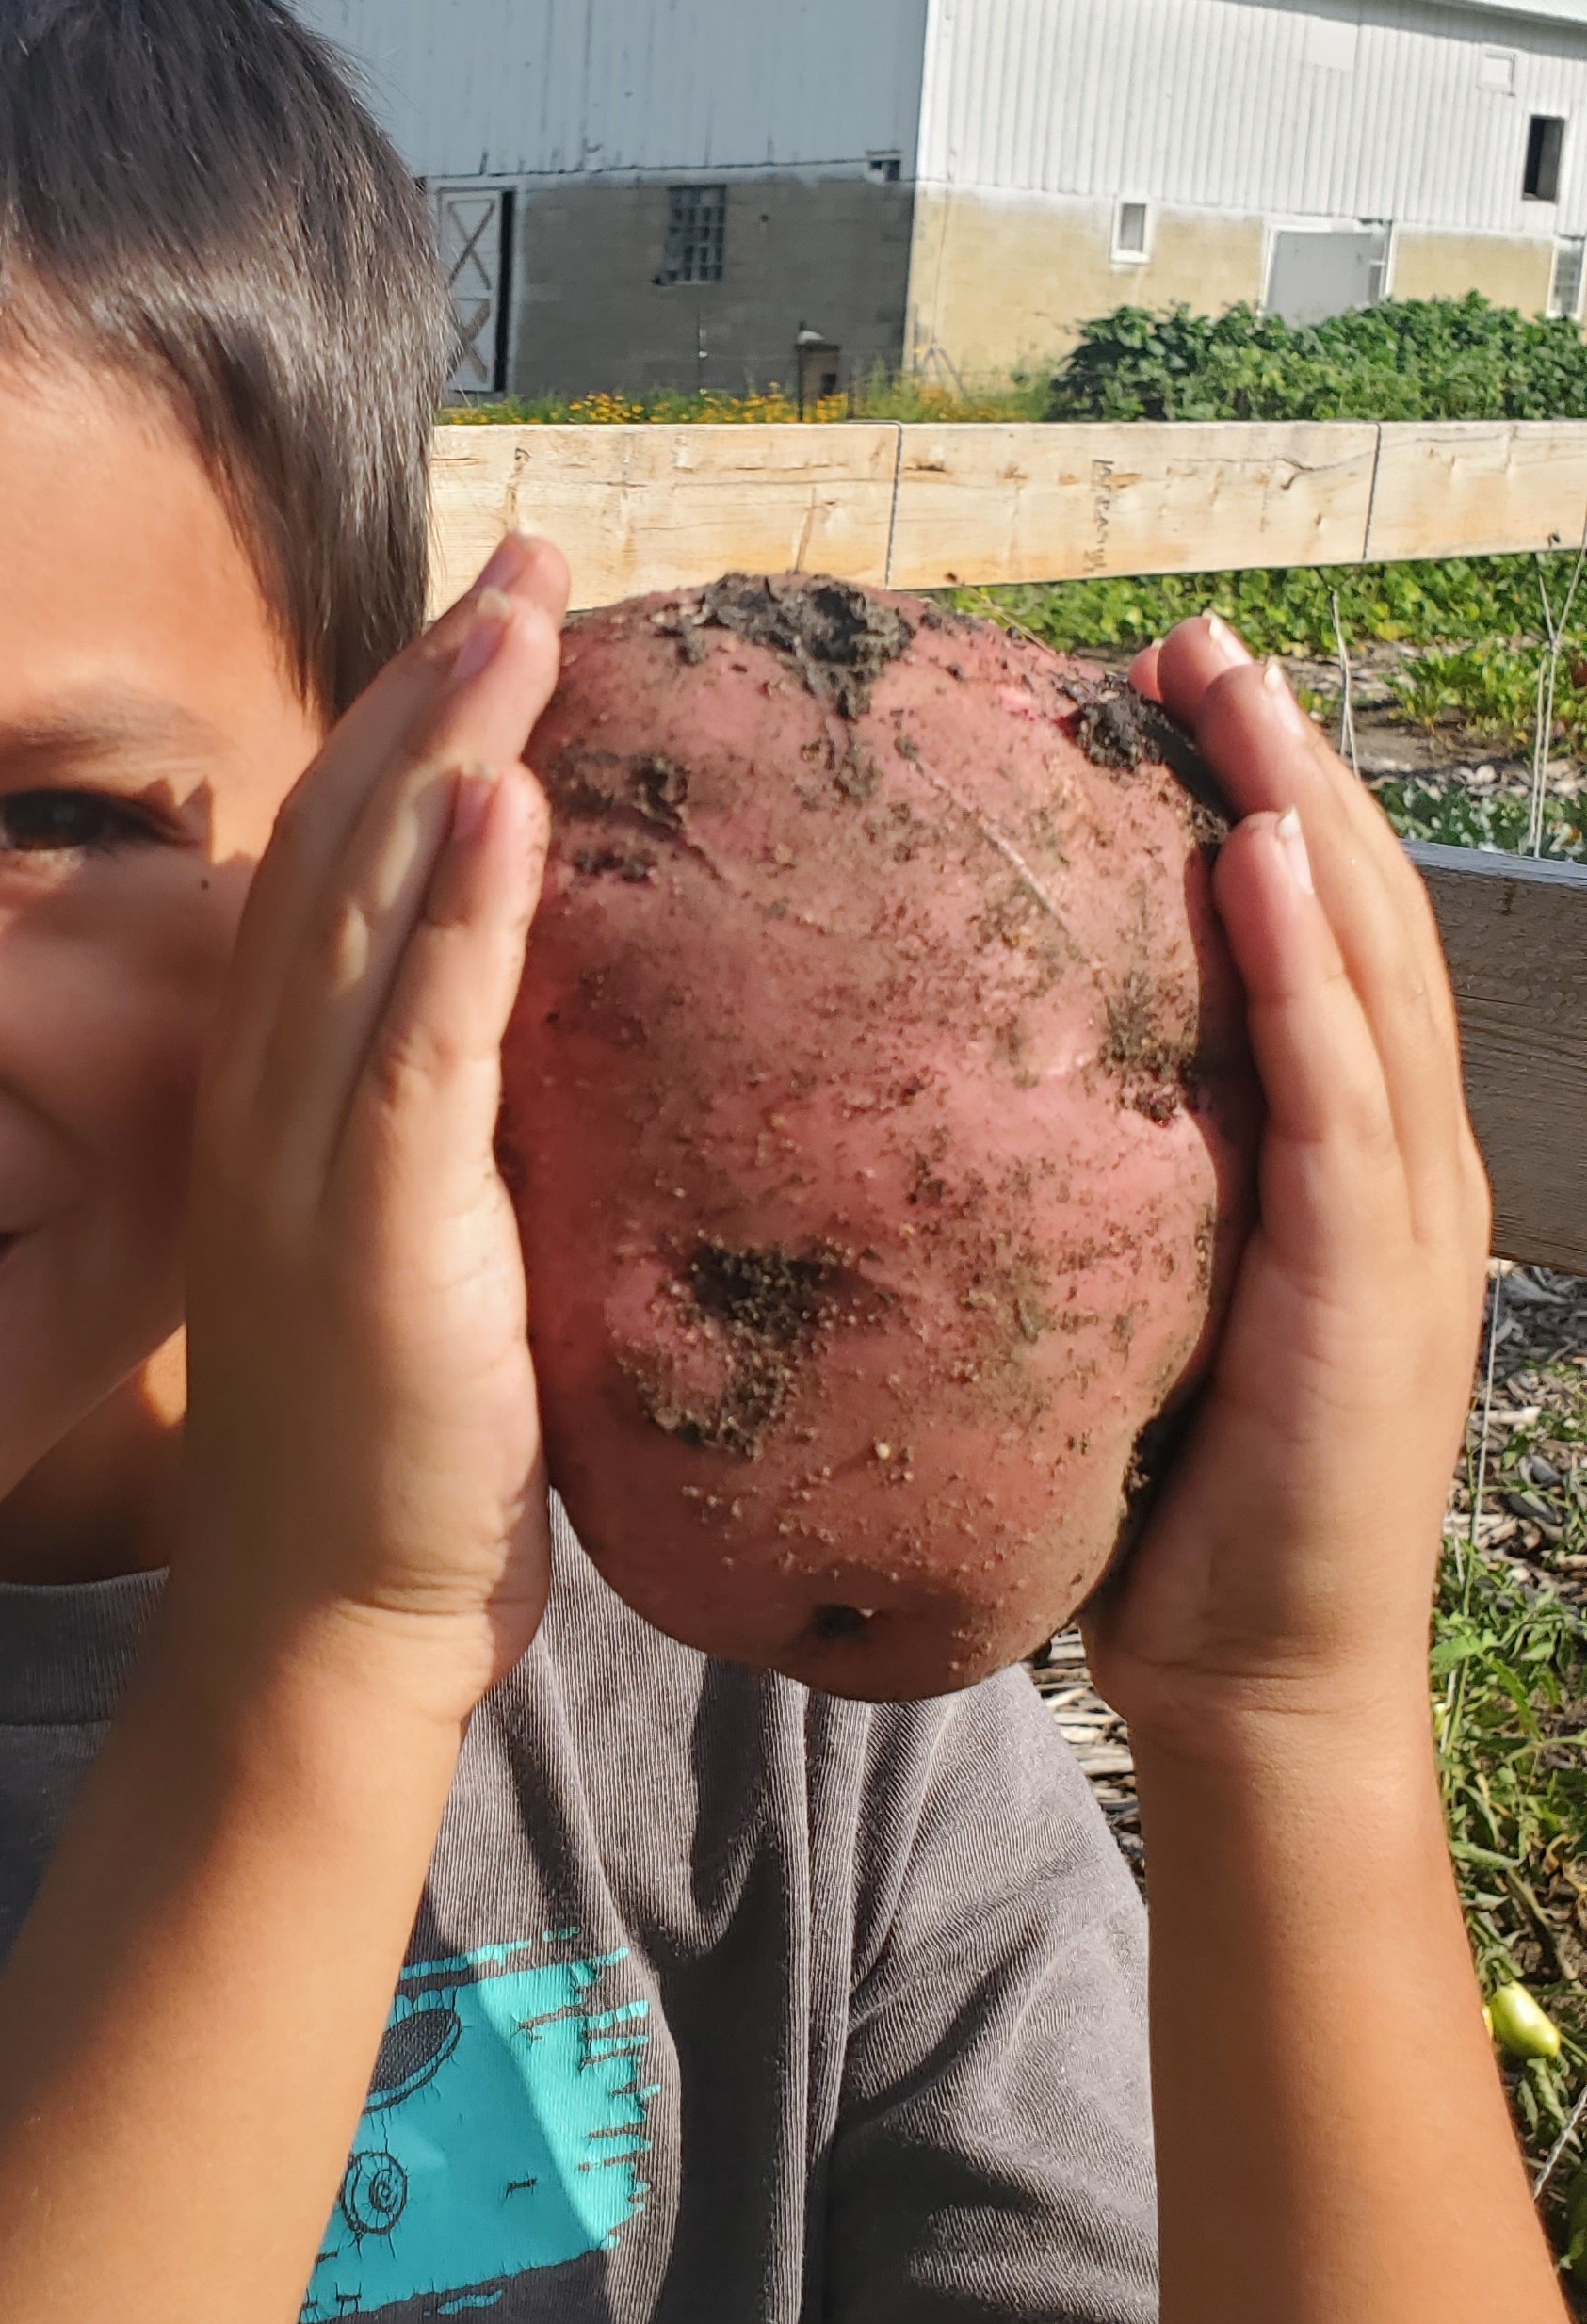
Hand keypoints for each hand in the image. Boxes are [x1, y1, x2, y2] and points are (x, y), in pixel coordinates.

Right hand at [169, 535, 568, 1728]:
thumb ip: (462, 1138)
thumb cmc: (396, 1460)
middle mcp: (268, 1110)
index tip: (488, 624)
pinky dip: (460, 917)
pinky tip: (507, 803)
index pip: (327, 876)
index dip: (399, 736)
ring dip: (442, 752)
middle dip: (428, 693)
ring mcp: (306, 1171)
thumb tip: (576, 1050)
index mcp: (278, 1106)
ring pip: (362, 915)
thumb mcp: (422, 1257)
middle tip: (528, 562)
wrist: (328, 1631)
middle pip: (334, 852)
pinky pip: (421, 1049)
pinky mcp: (376, 1244)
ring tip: (523, 616)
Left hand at [1082, 616, 1489, 1749]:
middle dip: (1288, 767)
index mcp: (1339, 1170)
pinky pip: (1336, 1097)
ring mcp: (1398, 1222)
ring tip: (1235, 689)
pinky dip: (1311, 969)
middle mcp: (1392, 1169)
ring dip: (1307, 815)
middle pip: (1357, 921)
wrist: (1257, 1682)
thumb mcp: (1126, 1315)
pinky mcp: (1367, 1285)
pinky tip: (1264, 861)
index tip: (1173, 694)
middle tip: (1197, 641)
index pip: (1314, 950)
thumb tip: (925, 1116)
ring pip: (1368, 973)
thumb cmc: (1174, 1514)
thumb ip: (1081, 1209)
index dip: (1264, 810)